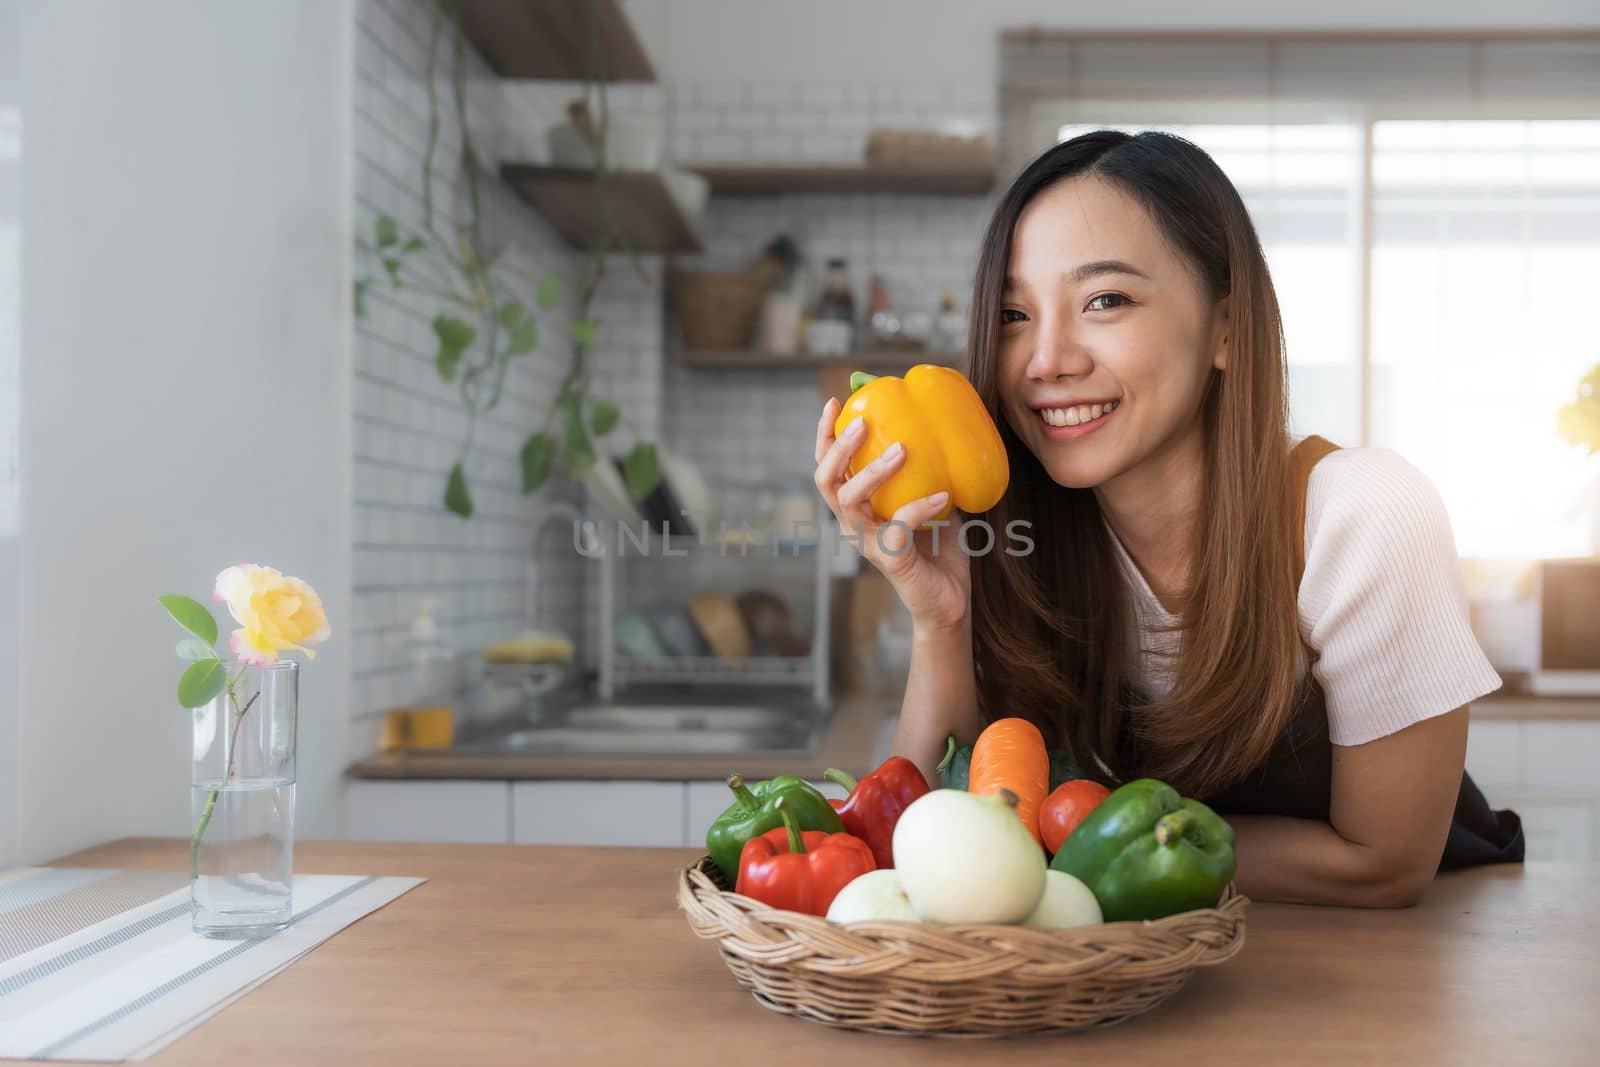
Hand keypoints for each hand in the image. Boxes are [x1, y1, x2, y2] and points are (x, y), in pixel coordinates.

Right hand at [813, 397, 971, 631]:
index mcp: (855, 507)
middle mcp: (852, 523)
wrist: (949, 599)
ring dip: (873, 472)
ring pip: (850, 501)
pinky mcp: (888, 559)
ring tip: (902, 450)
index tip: (836, 401)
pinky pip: (899, 526)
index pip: (827, 466)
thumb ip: (926, 468)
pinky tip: (943, 495)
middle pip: (826, 480)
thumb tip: (938, 418)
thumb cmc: (939, 546)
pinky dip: (921, 507)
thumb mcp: (930, 496)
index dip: (824, 435)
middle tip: (862, 423)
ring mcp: (866, 543)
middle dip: (838, 448)